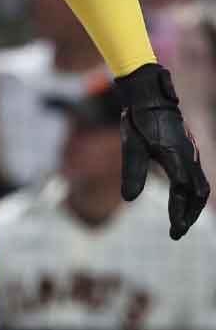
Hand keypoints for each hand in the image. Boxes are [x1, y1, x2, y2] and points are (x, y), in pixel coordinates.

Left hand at [116, 63, 209, 238]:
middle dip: (189, 215)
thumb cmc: (139, 121)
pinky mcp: (189, 152)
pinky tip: (182, 200)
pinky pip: (197, 177)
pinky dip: (193, 193)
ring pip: (201, 186)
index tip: (173, 231)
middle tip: (177, 231)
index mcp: (176, 158)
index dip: (178, 213)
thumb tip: (128, 199)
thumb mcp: (131, 146)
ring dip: (193, 206)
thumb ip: (132, 172)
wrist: (150, 97)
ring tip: (181, 220)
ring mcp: (191, 154)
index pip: (182, 193)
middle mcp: (189, 158)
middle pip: (198, 194)